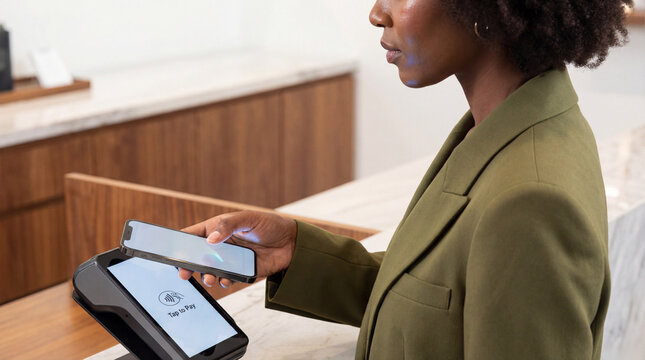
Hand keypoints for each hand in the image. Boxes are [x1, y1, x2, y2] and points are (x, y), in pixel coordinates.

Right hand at [178, 210, 296, 287]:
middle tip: (184, 273)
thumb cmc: (270, 225)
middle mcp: (221, 245)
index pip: (193, 235)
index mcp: (218, 228)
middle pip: (197, 257)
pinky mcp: (241, 272)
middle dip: (188, 265)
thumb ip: (229, 226)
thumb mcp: (248, 219)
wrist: (293, 243)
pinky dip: (223, 282)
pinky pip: (226, 280)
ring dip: (205, 276)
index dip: (180, 243)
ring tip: (209, 278)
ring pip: (209, 271)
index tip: (171, 252)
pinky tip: (226, 281)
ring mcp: (230, 260)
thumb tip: (211, 238)